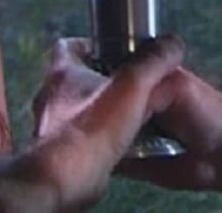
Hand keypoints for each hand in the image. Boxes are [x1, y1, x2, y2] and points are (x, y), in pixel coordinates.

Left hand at [29, 35, 184, 208]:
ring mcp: (51, 125)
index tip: (109, 50)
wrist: (66, 178)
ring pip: (74, 110)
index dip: (89, 45)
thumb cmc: (91, 130)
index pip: (67, 46)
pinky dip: (94, 138)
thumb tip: (172, 44)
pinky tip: (114, 145)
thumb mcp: (132, 87)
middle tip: (123, 86)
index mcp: (62, 73)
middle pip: (71, 79)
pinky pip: (76, 139)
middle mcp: (50, 97)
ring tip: (123, 117)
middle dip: (97, 81)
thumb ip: (153, 62)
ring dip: (96, 111)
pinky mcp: (57, 152)